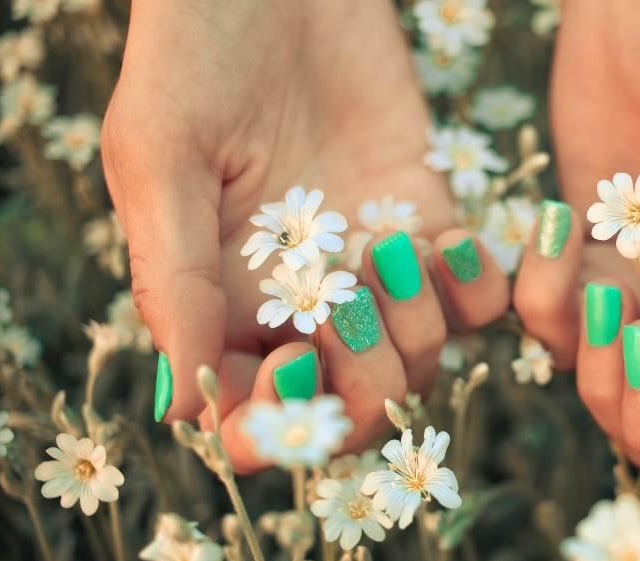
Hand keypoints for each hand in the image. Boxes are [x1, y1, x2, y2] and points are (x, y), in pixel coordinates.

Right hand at [102, 2, 509, 470]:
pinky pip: (477, 299)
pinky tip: (450, 237)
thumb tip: (183, 408)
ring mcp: (372, 267)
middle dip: (365, 381)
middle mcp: (302, 302)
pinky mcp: (429, 221)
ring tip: (393, 247)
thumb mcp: (162, 158)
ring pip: (422, 358)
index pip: (253, 414)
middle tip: (351, 306)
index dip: (281, 424)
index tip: (296, 367)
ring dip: (420, 325)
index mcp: (222, 305)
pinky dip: (477, 288)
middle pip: (354, 403)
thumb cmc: (195, 56)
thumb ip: (174, 281)